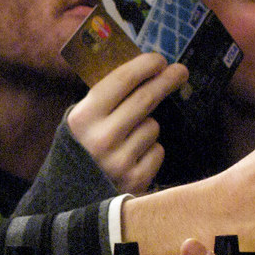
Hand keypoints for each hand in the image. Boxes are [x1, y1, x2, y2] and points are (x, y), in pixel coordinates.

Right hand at [65, 51, 186, 193]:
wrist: (74, 195)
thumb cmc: (84, 147)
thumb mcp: (84, 120)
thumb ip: (106, 97)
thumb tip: (143, 69)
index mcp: (84, 117)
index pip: (122, 80)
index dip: (145, 65)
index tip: (159, 60)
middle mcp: (100, 138)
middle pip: (145, 99)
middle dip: (166, 81)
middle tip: (180, 72)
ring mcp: (118, 161)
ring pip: (153, 126)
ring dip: (148, 126)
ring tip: (129, 138)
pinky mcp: (134, 179)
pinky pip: (157, 151)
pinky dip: (150, 151)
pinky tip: (133, 157)